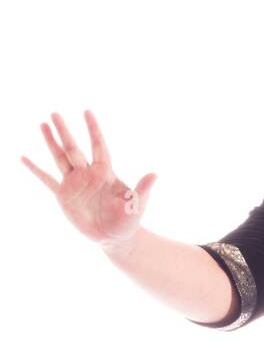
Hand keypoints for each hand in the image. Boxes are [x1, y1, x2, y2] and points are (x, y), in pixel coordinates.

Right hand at [20, 110, 156, 249]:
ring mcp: (74, 183)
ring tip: (43, 125)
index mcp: (104, 172)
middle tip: (54, 113)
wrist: (115, 237)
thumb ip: (142, 189)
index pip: (98, 146)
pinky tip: (23, 158)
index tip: (87, 111)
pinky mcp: (64, 196)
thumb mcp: (137, 204)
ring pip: (60, 158)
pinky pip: (46, 179)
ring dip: (51, 142)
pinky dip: (35, 169)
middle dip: (65, 131)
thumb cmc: (128, 219)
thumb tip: (155, 175)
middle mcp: (87, 173)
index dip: (93, 129)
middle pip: (74, 148)